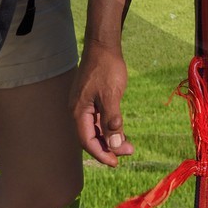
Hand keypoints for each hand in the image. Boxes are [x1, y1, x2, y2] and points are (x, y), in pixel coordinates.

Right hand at [70, 42, 135, 166]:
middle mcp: (78, 110)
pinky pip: (98, 119)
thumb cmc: (107, 68)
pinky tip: (120, 131)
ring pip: (96, 128)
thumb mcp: (111, 96)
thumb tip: (115, 145)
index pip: (87, 141)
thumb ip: (112, 121)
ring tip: (129, 146)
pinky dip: (109, 126)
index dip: (101, 154)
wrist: (103, 45)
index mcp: (78, 111)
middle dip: (108, 147)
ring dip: (110, 138)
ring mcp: (83, 104)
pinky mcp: (90, 98)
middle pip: (91, 136)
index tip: (116, 162)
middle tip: (128, 153)